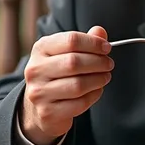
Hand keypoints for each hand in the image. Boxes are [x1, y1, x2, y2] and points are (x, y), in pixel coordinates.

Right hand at [20, 26, 113, 144]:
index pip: (71, 40)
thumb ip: (84, 41)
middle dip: (98, 62)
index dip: (94, 43)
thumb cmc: (58, 74)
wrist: (40, 106)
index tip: (106, 48)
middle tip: (109, 64)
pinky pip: (79, 104)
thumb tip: (100, 32)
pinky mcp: (47, 112)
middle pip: (74, 62)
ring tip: (105, 77)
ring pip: (78, 85)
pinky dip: (94, 96)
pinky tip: (96, 90)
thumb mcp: (67, 53)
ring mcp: (39, 92)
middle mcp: (35, 70)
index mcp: (41, 49)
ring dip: (98, 80)